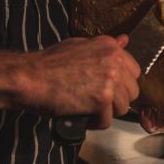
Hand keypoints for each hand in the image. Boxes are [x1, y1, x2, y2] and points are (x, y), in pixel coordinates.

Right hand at [21, 34, 140, 128]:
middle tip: (98, 102)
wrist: (29, 77)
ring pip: (123, 107)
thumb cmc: (48, 63)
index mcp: (110, 47)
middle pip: (132, 91)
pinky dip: (95, 123)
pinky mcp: (101, 99)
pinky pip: (107, 120)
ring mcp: (110, 80)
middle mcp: (114, 61)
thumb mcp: (79, 45)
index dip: (121, 84)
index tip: (109, 89)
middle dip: (117, 100)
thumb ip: (104, 47)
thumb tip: (124, 41)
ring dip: (107, 112)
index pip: (134, 71)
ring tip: (89, 110)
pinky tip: (84, 116)